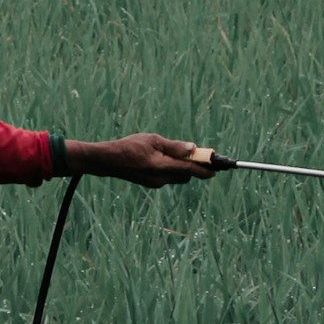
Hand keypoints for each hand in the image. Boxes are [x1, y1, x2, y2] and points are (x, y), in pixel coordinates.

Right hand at [74, 134, 215, 187]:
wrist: (107, 161)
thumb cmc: (128, 146)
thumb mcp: (153, 140)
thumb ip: (174, 146)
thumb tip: (193, 148)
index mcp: (162, 167)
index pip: (189, 169)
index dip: (205, 169)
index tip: (216, 168)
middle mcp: (160, 179)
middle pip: (185, 176)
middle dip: (193, 167)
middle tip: (195, 154)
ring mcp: (154, 183)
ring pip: (176, 177)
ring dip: (180, 168)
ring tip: (172, 152)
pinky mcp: (149, 183)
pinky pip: (167, 177)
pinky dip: (170, 169)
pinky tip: (161, 158)